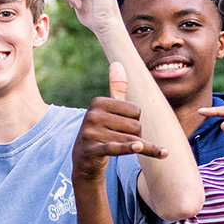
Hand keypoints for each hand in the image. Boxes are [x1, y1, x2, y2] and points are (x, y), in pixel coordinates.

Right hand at [72, 61, 168, 179]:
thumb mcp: (107, 110)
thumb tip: (118, 63)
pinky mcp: (93, 150)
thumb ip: (116, 88)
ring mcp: (91, 133)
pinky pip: (117, 148)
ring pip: (132, 139)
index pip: (136, 110)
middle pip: (136, 125)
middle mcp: (92, 116)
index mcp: (98, 102)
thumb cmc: (101, 131)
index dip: (134, 121)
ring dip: (135, 148)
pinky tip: (139, 147)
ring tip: (123, 149)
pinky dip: (129, 148)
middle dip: (134, 135)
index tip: (119, 126)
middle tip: (118, 139)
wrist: (84, 159)